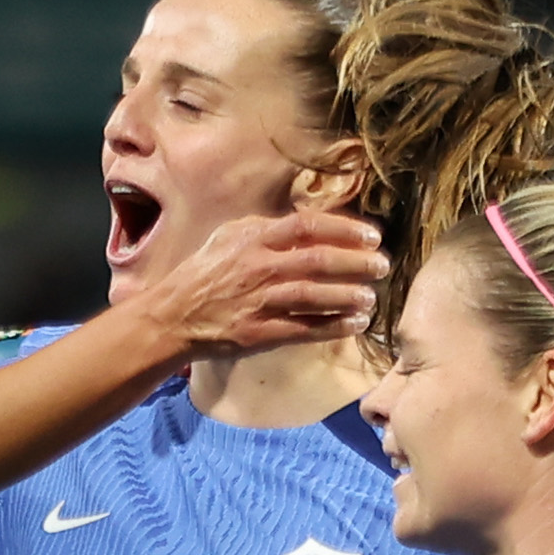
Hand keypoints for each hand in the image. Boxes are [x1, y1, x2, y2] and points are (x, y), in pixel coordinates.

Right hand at [121, 210, 388, 353]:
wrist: (171, 318)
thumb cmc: (202, 274)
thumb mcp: (228, 237)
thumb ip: (265, 228)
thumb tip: (306, 220)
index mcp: (253, 238)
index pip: (308, 226)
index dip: (344, 229)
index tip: (371, 235)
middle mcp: (258, 268)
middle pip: (318, 260)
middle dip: (356, 263)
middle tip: (382, 265)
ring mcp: (259, 302)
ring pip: (315, 296)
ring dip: (349, 295)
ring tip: (372, 296)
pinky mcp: (259, 334)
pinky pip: (304, 329)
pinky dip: (333, 327)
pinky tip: (355, 324)